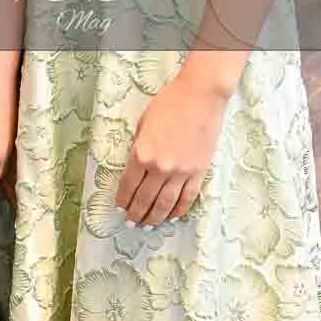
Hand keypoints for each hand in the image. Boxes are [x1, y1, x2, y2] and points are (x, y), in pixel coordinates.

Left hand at [116, 72, 229, 226]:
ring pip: (166, 204)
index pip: (128, 186)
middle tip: (132, 222)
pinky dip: (179, 210)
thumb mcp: (143, 124)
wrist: (200, 96)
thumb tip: (136, 167)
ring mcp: (181, 172)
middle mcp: (160, 167)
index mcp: (141, 154)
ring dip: (155, 217)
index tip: (120, 208)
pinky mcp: (199, 172)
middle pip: (145, 199)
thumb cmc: (169, 103)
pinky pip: (187, 198)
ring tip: (148, 225)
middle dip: (136, 213)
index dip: (123, 200)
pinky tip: (172, 216)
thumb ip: (138, 147)